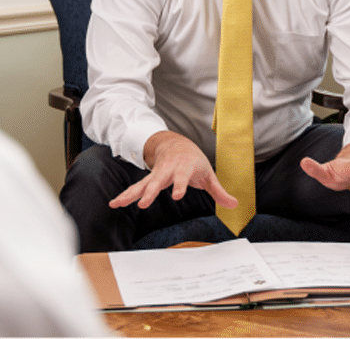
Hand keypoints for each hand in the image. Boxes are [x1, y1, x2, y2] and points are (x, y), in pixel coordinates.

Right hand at [109, 131, 238, 210]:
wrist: (175, 143)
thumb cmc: (193, 160)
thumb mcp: (208, 173)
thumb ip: (219, 191)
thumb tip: (235, 205)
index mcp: (184, 167)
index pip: (182, 177)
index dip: (179, 185)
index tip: (176, 195)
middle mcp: (168, 170)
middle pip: (158, 180)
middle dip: (150, 191)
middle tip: (143, 204)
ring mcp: (156, 174)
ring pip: (142, 184)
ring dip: (131, 194)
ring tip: (118, 203)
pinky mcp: (148, 179)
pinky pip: (136, 187)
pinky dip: (125, 195)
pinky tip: (115, 203)